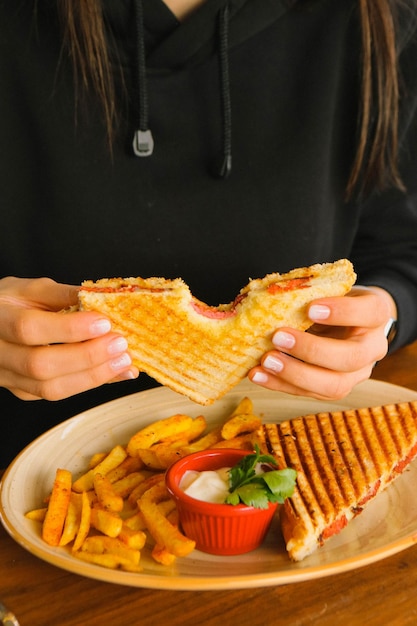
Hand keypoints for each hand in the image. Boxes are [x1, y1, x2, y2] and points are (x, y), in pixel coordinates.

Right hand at [0, 276, 138, 400]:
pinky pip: (57, 393)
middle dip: (86, 356)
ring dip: (93, 376)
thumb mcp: (32, 289)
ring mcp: (8, 377)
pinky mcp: (23, 392)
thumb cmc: (11, 302)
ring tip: (124, 361)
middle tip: (120, 344)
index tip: (103, 322)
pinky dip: (90, 383)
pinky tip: (115, 372)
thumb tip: (105, 299)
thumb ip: (64, 294)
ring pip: (49, 388)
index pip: (29, 328)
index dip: (68, 329)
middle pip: (40, 364)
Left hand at [248, 286, 395, 399]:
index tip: (310, 308)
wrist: (343, 321)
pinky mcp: (334, 389)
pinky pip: (309, 393)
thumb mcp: (328, 289)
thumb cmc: (332, 300)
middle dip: (311, 351)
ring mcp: (356, 373)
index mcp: (375, 314)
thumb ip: (310, 294)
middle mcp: (372, 348)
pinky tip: (258, 374)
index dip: (342, 312)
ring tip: (266, 361)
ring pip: (334, 385)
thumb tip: (268, 299)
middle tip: (278, 337)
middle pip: (350, 357)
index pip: (370, 312)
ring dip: (295, 374)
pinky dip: (280, 384)